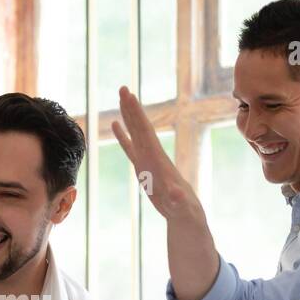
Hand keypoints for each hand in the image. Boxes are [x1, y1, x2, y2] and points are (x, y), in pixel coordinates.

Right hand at [112, 86, 200, 219]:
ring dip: (128, 115)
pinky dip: (122, 135)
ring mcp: (147, 159)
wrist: (184, 211)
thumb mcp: (180, 204)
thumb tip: (177, 195)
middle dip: (132, 108)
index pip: (145, 131)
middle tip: (123, 88)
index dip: (137, 114)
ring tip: (121, 97)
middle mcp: (152, 154)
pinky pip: (129, 147)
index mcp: (157, 158)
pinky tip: (115, 124)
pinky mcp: (142, 167)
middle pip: (140, 126)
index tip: (129, 97)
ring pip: (135, 133)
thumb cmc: (183, 208)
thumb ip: (178, 198)